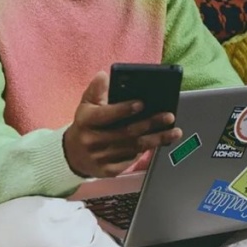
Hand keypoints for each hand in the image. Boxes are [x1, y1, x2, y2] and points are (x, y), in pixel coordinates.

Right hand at [63, 71, 182, 177]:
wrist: (73, 155)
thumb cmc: (86, 125)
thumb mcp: (86, 105)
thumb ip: (96, 90)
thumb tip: (104, 75)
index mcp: (86, 121)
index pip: (106, 115)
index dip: (124, 109)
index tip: (142, 103)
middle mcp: (92, 140)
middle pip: (126, 132)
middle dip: (150, 124)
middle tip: (169, 116)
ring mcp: (99, 158)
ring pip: (133, 148)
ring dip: (155, 140)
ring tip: (173, 132)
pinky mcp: (108, 171)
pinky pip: (130, 161)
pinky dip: (145, 152)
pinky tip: (158, 143)